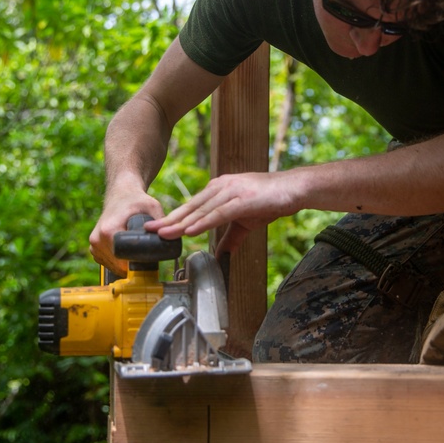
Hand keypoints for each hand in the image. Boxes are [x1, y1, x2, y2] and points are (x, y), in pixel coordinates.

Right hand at [88, 190, 164, 276]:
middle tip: (146, 255)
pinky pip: (109, 263)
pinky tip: (128, 251)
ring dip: (126, 264)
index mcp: (108, 231)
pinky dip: (119, 261)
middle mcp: (97, 240)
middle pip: (118, 266)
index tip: (148, 259)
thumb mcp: (152, 206)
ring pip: (113, 266)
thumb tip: (168, 236)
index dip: (137, 263)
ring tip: (136, 250)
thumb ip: (160, 221)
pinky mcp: (94, 249)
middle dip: (134, 265)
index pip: (123, 260)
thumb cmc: (136, 200)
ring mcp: (94, 245)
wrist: (121, 195)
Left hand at [147, 172, 301, 254]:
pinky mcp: (243, 199)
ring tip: (164, 234)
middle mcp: (221, 187)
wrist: (295, 189)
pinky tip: (191, 231)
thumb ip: (230, 237)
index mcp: (219, 190)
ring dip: (181, 223)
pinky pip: (219, 213)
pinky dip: (203, 222)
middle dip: (169, 220)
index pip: (192, 207)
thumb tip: (219, 255)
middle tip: (148, 231)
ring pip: (201, 210)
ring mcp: (232, 191)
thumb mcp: (245, 222)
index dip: (173, 218)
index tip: (156, 229)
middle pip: (190, 207)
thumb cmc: (271, 201)